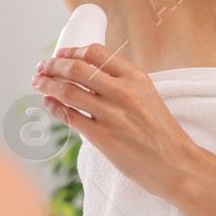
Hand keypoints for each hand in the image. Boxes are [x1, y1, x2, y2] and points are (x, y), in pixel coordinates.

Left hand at [31, 44, 204, 201]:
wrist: (177, 165)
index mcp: (136, 77)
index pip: (95, 52)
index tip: (59, 54)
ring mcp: (112, 115)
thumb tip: (85, 74)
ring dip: (47, 84)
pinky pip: (69, 117)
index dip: (71, 51)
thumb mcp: (148, 96)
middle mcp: (123, 92)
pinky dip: (54, 107)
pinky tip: (49, 103)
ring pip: (68, 91)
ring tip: (38, 82)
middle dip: (52, 65)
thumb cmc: (161, 131)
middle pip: (76, 69)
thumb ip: (122, 83)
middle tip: (41, 67)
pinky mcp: (103, 138)